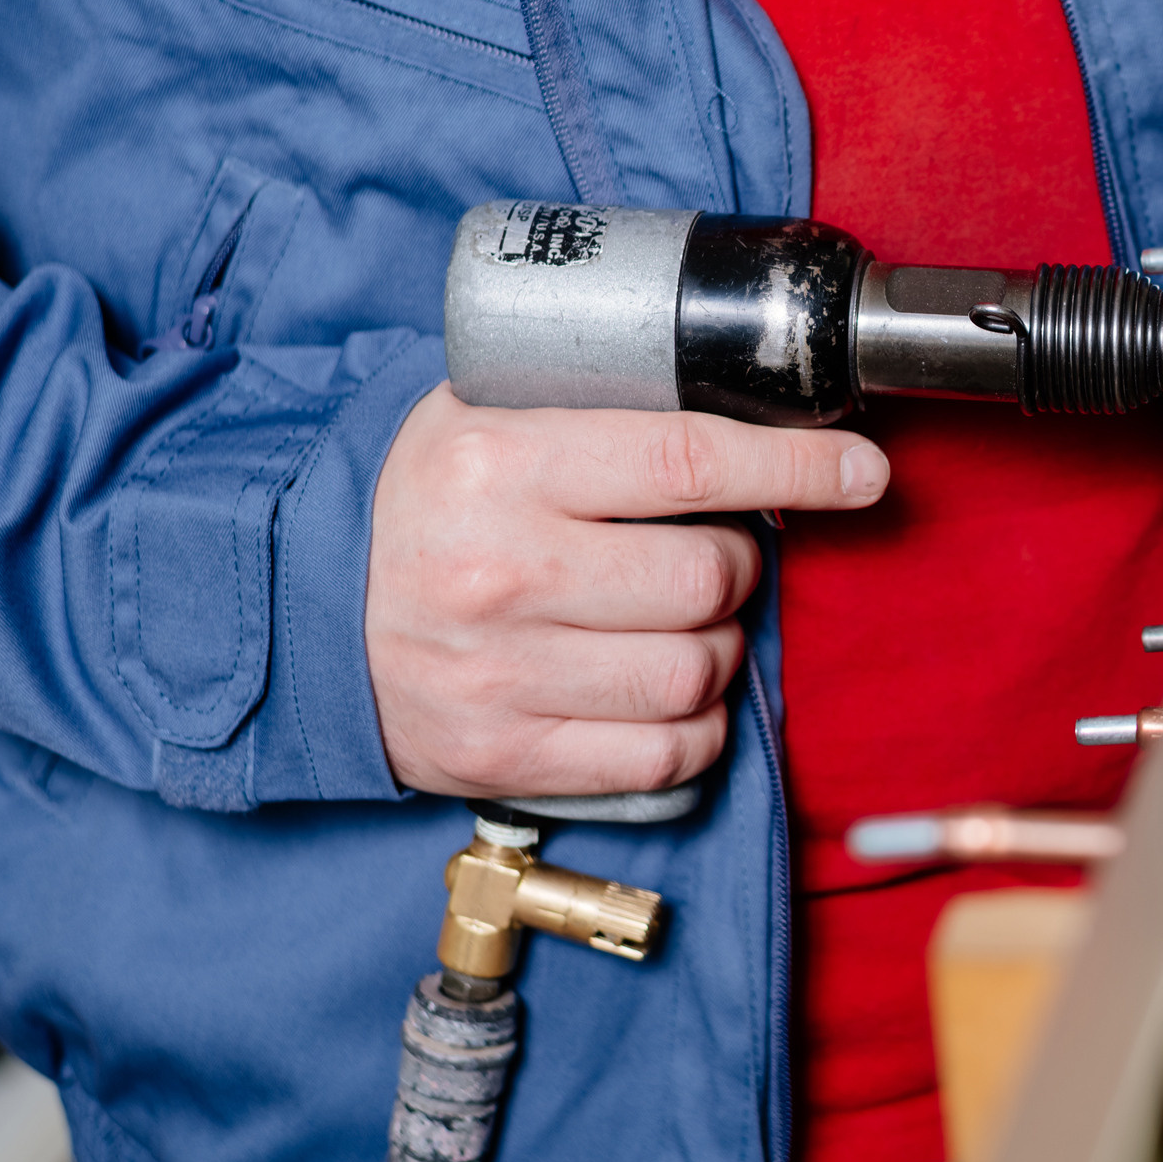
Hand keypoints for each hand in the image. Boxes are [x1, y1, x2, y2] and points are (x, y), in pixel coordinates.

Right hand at [365, 385, 888, 796]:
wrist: (301, 607)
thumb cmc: (427, 500)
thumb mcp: (488, 417)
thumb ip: (607, 410)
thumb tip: (762, 407)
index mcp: (499, 464)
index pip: (690, 461)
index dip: (798, 464)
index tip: (861, 468)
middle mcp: (501, 572)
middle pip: (709, 579)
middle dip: (738, 566)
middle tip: (708, 555)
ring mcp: (501, 674)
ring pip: (697, 672)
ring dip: (719, 649)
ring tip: (682, 623)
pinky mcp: (503, 753)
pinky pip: (664, 754)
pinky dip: (694, 726)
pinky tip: (667, 691)